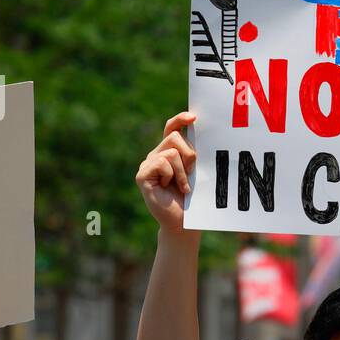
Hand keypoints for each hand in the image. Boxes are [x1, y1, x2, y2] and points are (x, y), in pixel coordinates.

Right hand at [136, 111, 196, 234]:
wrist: (183, 222)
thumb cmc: (192, 198)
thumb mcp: (195, 170)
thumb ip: (192, 152)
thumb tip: (197, 130)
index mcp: (168, 151)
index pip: (172, 127)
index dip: (180, 119)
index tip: (194, 117)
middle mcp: (156, 154)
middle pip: (175, 137)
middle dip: (189, 155)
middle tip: (191, 174)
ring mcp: (147, 164)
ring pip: (171, 152)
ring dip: (183, 171)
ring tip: (183, 186)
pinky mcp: (142, 175)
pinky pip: (162, 163)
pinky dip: (172, 176)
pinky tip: (170, 188)